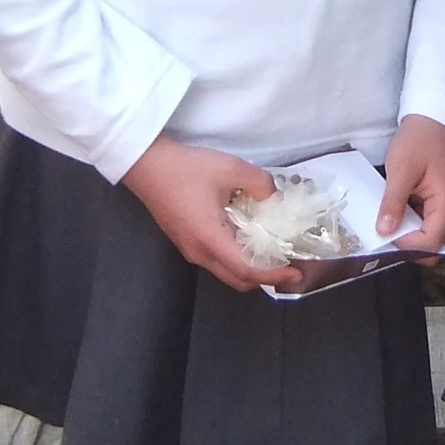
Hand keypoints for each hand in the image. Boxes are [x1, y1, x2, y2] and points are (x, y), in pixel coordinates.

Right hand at [118, 135, 303, 293]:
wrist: (147, 165)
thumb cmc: (187, 169)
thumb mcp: (231, 169)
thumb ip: (261, 185)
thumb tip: (275, 199)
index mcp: (210, 239)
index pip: (247, 270)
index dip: (274, 275)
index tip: (297, 273)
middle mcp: (199, 252)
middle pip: (237, 279)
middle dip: (266, 279)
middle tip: (290, 265)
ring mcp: (190, 249)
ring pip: (226, 271)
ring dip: (251, 269)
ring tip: (274, 253)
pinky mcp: (186, 241)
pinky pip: (217, 259)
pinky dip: (237, 258)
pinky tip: (250, 239)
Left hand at [378, 114, 444, 253]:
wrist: (430, 123)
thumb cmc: (417, 142)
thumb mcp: (400, 170)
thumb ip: (393, 203)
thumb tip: (384, 233)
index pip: (429, 244)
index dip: (405, 246)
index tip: (384, 233)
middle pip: (432, 247)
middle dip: (408, 246)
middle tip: (384, 231)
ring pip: (429, 241)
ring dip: (408, 238)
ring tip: (388, 222)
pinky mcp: (440, 207)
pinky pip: (427, 228)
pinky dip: (411, 227)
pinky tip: (396, 215)